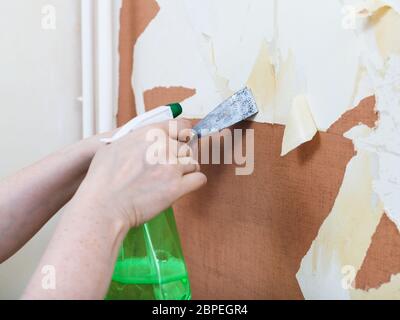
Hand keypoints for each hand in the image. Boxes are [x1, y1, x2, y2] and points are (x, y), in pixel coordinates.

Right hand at [75, 119, 206, 227]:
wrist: (103, 206)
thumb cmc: (103, 180)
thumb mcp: (114, 146)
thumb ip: (136, 139)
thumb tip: (143, 139)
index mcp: (149, 133)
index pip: (182, 125)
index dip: (183, 135)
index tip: (182, 141)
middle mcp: (163, 147)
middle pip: (187, 148)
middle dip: (180, 158)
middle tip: (168, 169)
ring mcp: (171, 167)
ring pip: (193, 163)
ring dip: (186, 171)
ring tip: (171, 180)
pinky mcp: (177, 187)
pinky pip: (199, 179)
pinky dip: (193, 183)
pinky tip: (181, 188)